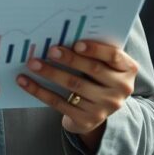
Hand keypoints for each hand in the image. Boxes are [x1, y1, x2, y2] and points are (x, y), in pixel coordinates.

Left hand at [16, 40, 138, 150]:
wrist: (97, 110)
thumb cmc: (98, 77)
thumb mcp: (104, 64)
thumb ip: (93, 52)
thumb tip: (63, 34)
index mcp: (128, 70)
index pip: (114, 56)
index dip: (95, 49)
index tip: (76, 43)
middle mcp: (121, 90)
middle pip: (93, 70)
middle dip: (69, 59)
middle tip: (50, 50)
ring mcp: (105, 107)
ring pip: (74, 86)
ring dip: (51, 73)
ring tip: (33, 63)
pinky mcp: (87, 120)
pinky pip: (59, 103)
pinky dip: (39, 91)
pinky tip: (25, 81)